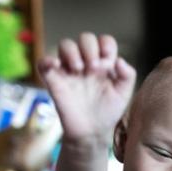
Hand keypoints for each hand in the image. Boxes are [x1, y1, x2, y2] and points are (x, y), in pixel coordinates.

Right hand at [37, 32, 135, 146]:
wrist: (91, 132)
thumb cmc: (108, 111)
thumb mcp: (123, 94)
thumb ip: (127, 75)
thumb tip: (119, 60)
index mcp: (103, 63)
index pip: (104, 41)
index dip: (106, 45)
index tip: (108, 62)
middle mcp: (86, 62)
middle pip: (85, 38)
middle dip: (90, 48)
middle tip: (94, 68)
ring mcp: (69, 70)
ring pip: (65, 45)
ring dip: (72, 52)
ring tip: (78, 69)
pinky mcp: (54, 80)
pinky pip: (44, 63)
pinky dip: (46, 60)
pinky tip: (55, 65)